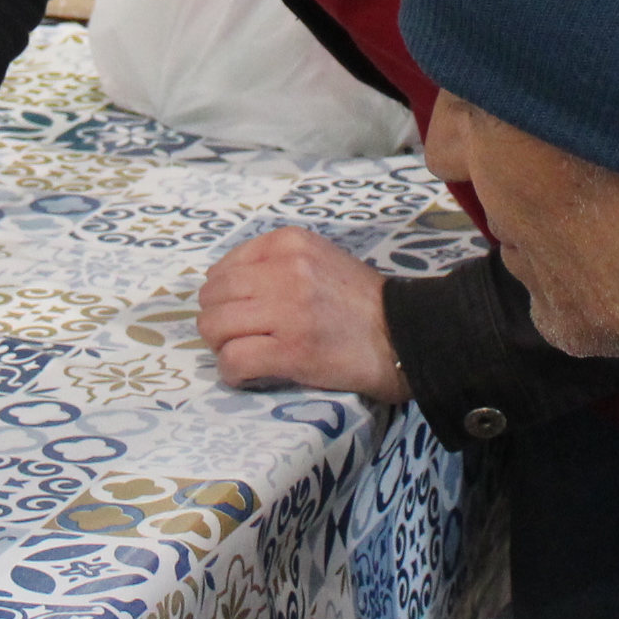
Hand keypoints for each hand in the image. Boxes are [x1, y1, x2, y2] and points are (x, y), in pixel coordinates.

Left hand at [197, 226, 407, 400]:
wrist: (405, 335)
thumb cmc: (362, 302)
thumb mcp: (319, 260)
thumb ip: (275, 264)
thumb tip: (225, 286)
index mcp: (289, 243)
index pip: (223, 268)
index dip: (222, 296)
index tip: (239, 313)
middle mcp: (285, 270)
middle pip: (213, 297)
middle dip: (217, 321)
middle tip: (237, 338)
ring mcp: (288, 310)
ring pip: (215, 326)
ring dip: (221, 346)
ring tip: (243, 355)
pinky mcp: (292, 350)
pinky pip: (234, 360)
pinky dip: (232, 372)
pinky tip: (248, 375)